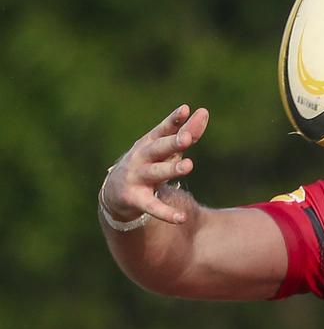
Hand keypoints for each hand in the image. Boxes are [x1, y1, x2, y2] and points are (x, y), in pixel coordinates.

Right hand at [101, 105, 209, 223]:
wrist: (115, 192)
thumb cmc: (148, 163)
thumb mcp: (165, 148)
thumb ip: (186, 132)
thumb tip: (203, 111)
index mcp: (149, 144)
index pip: (162, 130)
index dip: (173, 120)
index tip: (186, 109)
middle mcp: (141, 158)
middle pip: (158, 149)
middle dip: (171, 143)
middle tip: (186, 138)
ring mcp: (137, 178)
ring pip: (155, 173)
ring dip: (171, 169)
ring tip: (188, 165)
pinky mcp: (136, 199)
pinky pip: (153, 207)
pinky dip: (166, 213)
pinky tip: (181, 218)